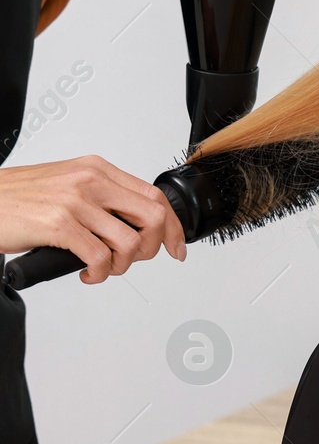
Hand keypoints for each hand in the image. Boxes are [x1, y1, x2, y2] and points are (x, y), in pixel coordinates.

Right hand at [0, 157, 185, 283]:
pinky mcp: (59, 224)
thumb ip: (99, 198)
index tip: (177, 248)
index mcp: (96, 169)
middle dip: (152, 247)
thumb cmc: (17, 199)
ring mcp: (75, 201)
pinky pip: (101, 257)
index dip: (173, 227)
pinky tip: (87, 274)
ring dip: (122, 266)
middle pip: (153, 217)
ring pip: (130, 241)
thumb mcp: (65, 185)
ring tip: (102, 268)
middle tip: (132, 261)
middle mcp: (90, 181)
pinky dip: (100, 273)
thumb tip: (132, 225)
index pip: (154, 196)